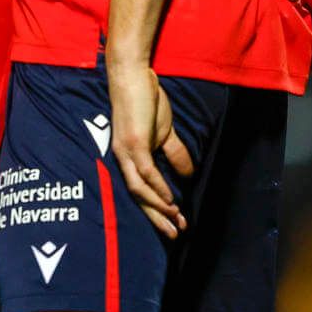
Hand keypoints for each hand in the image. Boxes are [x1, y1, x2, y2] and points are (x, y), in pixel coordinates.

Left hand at [106, 61, 192, 237]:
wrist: (132, 75)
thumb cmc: (145, 100)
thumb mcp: (164, 131)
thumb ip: (173, 152)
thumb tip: (188, 174)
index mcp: (129, 158)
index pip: (142, 192)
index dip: (157, 210)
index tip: (174, 224)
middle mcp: (123, 159)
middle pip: (138, 197)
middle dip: (156, 218)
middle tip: (174, 235)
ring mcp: (126, 151)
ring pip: (140, 189)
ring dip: (158, 208)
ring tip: (174, 221)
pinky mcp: (133, 141)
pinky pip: (146, 171)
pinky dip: (157, 188)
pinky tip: (170, 200)